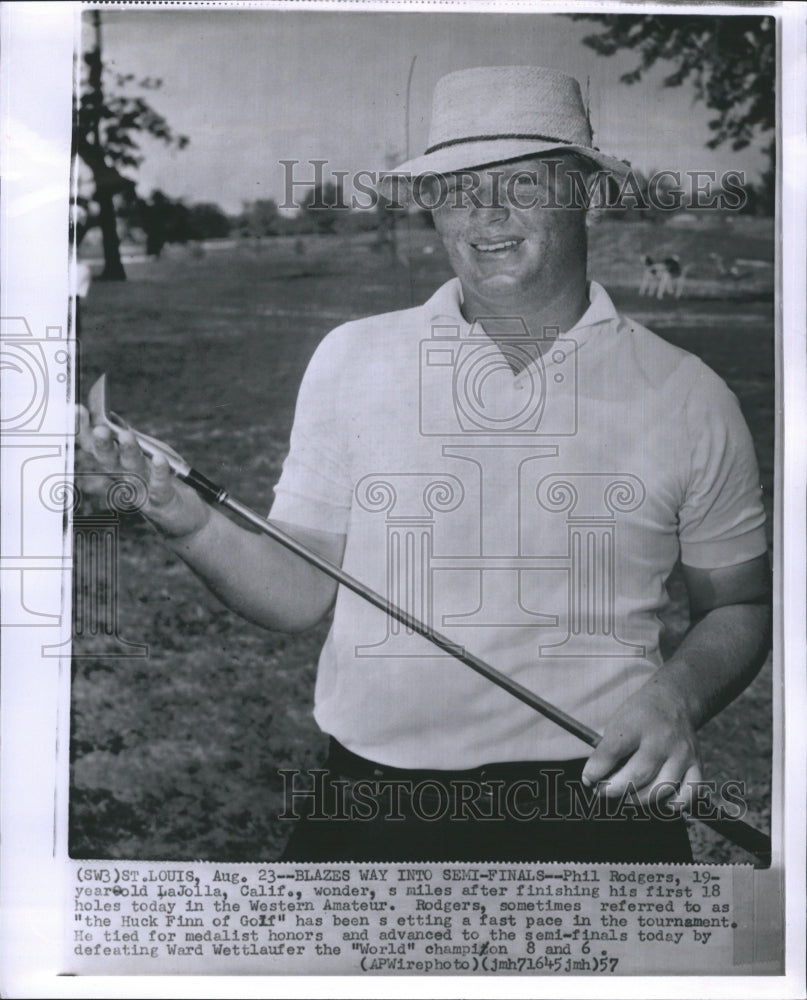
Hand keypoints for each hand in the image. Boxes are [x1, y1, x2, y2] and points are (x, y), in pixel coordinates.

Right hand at [75, 404, 210, 539]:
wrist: (184, 518)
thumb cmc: (162, 481)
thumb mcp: (146, 454)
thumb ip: (127, 438)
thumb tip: (109, 416)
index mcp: (117, 466)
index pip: (95, 447)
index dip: (85, 430)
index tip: (78, 410)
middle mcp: (125, 479)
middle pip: (108, 461)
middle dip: (101, 445)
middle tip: (98, 429)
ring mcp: (142, 492)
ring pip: (132, 471)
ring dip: (129, 453)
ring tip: (126, 436)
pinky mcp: (162, 501)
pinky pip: (160, 486)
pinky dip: (159, 472)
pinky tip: (159, 459)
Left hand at [580, 674, 702, 810]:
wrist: (673, 701)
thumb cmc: (638, 716)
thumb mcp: (618, 722)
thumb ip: (608, 750)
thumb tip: (595, 781)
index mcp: (637, 724)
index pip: (613, 751)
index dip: (596, 770)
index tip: (588, 779)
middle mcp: (662, 739)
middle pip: (636, 776)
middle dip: (613, 789)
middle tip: (602, 791)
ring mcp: (682, 753)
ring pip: (660, 789)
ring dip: (637, 799)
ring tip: (626, 796)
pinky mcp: (697, 764)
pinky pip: (688, 794)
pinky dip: (672, 804)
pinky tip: (658, 800)